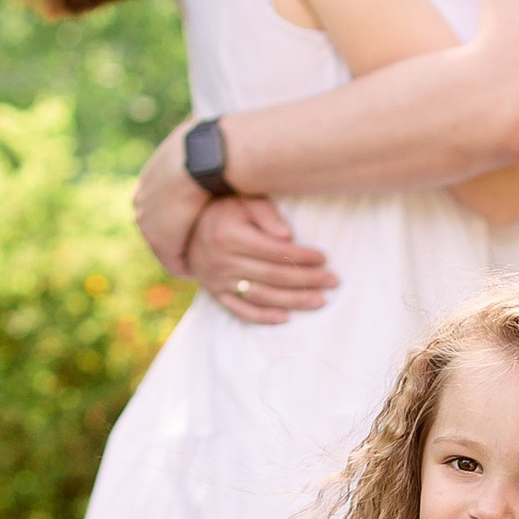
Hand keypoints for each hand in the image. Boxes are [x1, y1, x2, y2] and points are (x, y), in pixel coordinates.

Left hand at [134, 123, 209, 271]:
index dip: (179, 211)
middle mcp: (143, 198)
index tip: (195, 221)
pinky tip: (201, 272)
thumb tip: (212, 140)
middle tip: (196, 246)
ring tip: (200, 265)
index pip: (162, 199)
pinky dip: (185, 267)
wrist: (202, 158)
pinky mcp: (160, 239)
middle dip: (175, 234)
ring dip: (181, 253)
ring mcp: (147, 219)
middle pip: (158, 222)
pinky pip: (172, 260)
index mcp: (152, 174)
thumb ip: (202, 150)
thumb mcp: (203, 141)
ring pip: (163, 243)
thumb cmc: (212, 146)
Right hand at [178, 194, 332, 327]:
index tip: (324, 258)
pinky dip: (264, 317)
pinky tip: (286, 318)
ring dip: (294, 301)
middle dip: (307, 280)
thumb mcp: (243, 200)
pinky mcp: (216, 294)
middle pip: (273, 276)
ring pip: (262, 296)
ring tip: (320, 300)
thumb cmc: (225, 209)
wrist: (186, 228)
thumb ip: (265, 213)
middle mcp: (222, 262)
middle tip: (333, 281)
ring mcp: (218, 281)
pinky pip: (241, 311)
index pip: (274, 251)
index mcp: (229, 236)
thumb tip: (287, 235)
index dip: (302, 256)